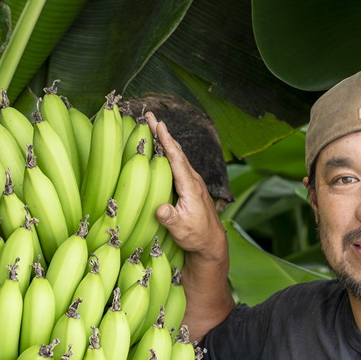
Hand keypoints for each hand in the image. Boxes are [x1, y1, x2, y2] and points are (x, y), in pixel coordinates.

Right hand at [144, 112, 227, 266]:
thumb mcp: (181, 230)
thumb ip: (171, 218)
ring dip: (165, 140)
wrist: (211, 243)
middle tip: (149, 116)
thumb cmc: (196, 236)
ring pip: (177, 156)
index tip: (158, 124)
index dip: (166, 141)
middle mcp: (193, 180)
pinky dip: (168, 152)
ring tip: (152, 126)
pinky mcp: (189, 187)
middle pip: (176, 151)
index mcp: (190, 186)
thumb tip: (161, 209)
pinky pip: (177, 164)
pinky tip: (160, 150)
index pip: (176, 158)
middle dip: (162, 133)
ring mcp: (192, 182)